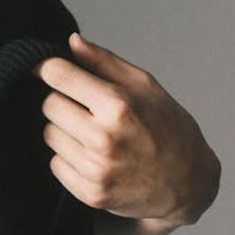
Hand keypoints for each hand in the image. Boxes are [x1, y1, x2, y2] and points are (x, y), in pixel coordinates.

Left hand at [34, 30, 220, 228]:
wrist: (188, 183)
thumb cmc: (168, 127)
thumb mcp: (146, 86)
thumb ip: (104, 62)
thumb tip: (72, 41)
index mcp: (119, 105)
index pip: (59, 76)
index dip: (47, 67)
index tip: (46, 68)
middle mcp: (104, 138)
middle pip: (49, 105)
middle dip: (62, 100)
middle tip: (84, 107)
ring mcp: (96, 169)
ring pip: (50, 134)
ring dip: (65, 130)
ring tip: (93, 133)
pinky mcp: (89, 193)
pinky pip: (55, 164)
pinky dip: (68, 157)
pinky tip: (94, 156)